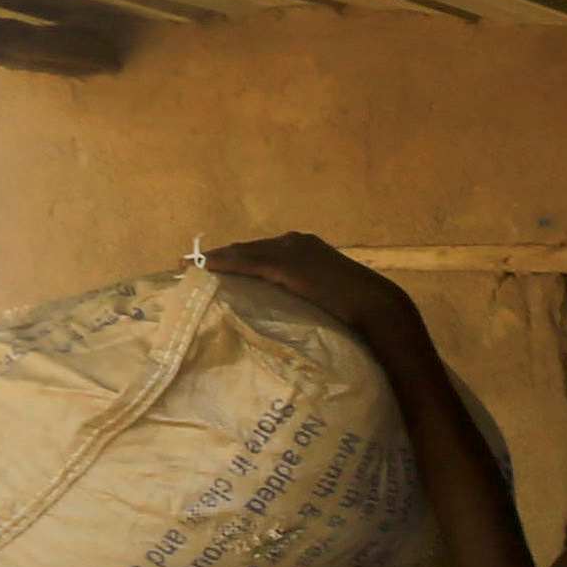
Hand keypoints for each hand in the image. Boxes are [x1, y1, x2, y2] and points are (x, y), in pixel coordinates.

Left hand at [200, 232, 426, 352]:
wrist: (379, 307)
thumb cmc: (364, 314)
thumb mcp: (334, 303)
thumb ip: (314, 303)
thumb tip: (304, 324)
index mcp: (307, 248)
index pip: (264, 253)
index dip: (238, 260)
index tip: (216, 269)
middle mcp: (295, 242)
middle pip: (247, 249)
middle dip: (219, 259)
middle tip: (191, 268)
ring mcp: (289, 249)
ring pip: (240, 253)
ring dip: (213, 261)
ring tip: (188, 269)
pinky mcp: (284, 264)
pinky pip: (244, 263)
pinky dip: (221, 265)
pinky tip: (202, 271)